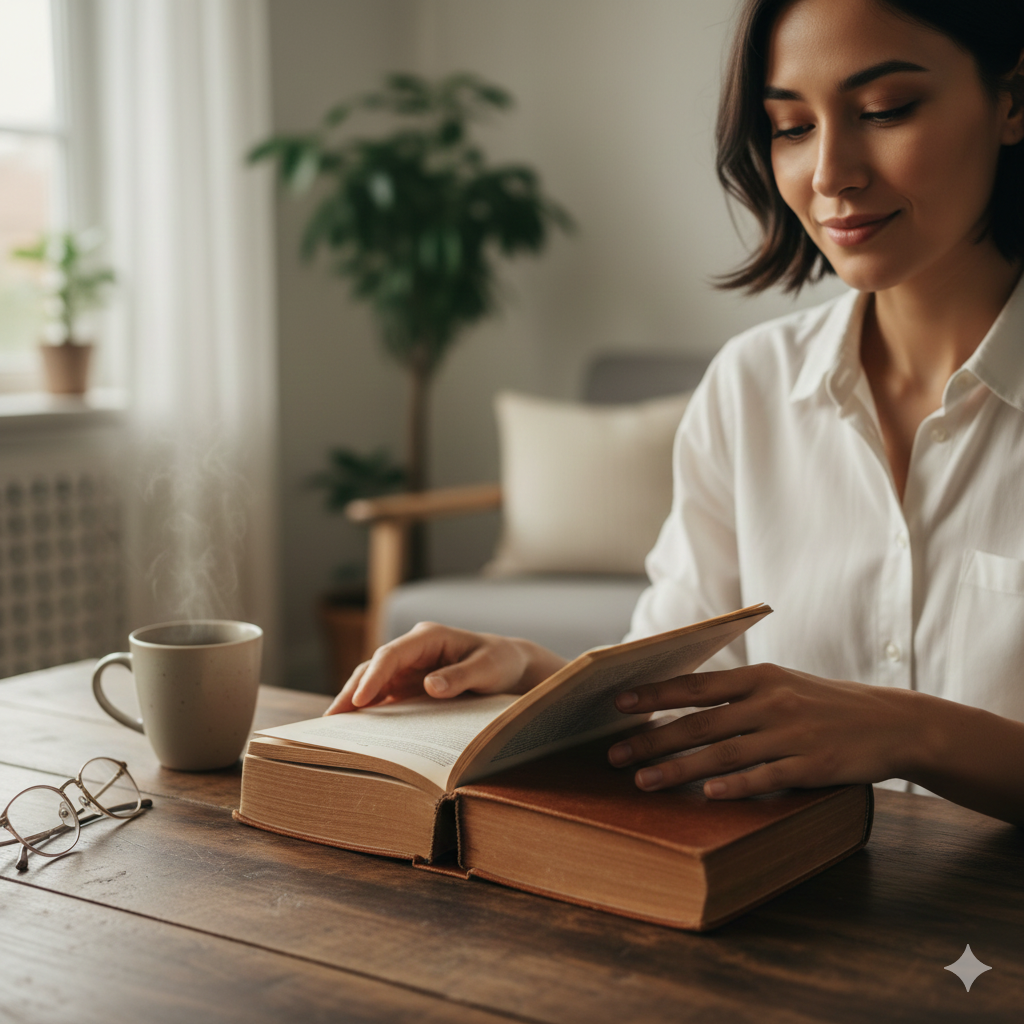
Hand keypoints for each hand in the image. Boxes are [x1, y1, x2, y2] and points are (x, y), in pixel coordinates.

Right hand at [324, 621, 566, 714]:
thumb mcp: (487, 668)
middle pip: (374, 666)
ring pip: (373, 680)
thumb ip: (460, 676)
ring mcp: (409, 666)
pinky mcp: (409, 683)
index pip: (391, 654)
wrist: (509, 666)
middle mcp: (413, 648)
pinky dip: (368, 708)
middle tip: (332, 718)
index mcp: (429, 637)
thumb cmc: (500, 662)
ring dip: (354, 700)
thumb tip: (430, 686)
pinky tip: (355, 728)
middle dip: (352, 690)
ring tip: (333, 727)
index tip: (360, 700)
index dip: (373, 676)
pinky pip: (384, 694)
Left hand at [606, 663, 925, 798]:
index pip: (695, 685)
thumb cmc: (823, 704)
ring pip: (723, 754)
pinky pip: (765, 777)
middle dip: (652, 739)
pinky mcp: (812, 764)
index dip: (655, 694)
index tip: (618, 703)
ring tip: (644, 782)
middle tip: (615, 755)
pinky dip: (734, 786)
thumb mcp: (781, 684)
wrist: (891, 722)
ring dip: (679, 769)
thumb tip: (680, 700)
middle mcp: (771, 701)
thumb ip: (736, 692)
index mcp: (759, 677)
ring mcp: (791, 734)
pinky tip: (706, 795)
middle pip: (700, 723)